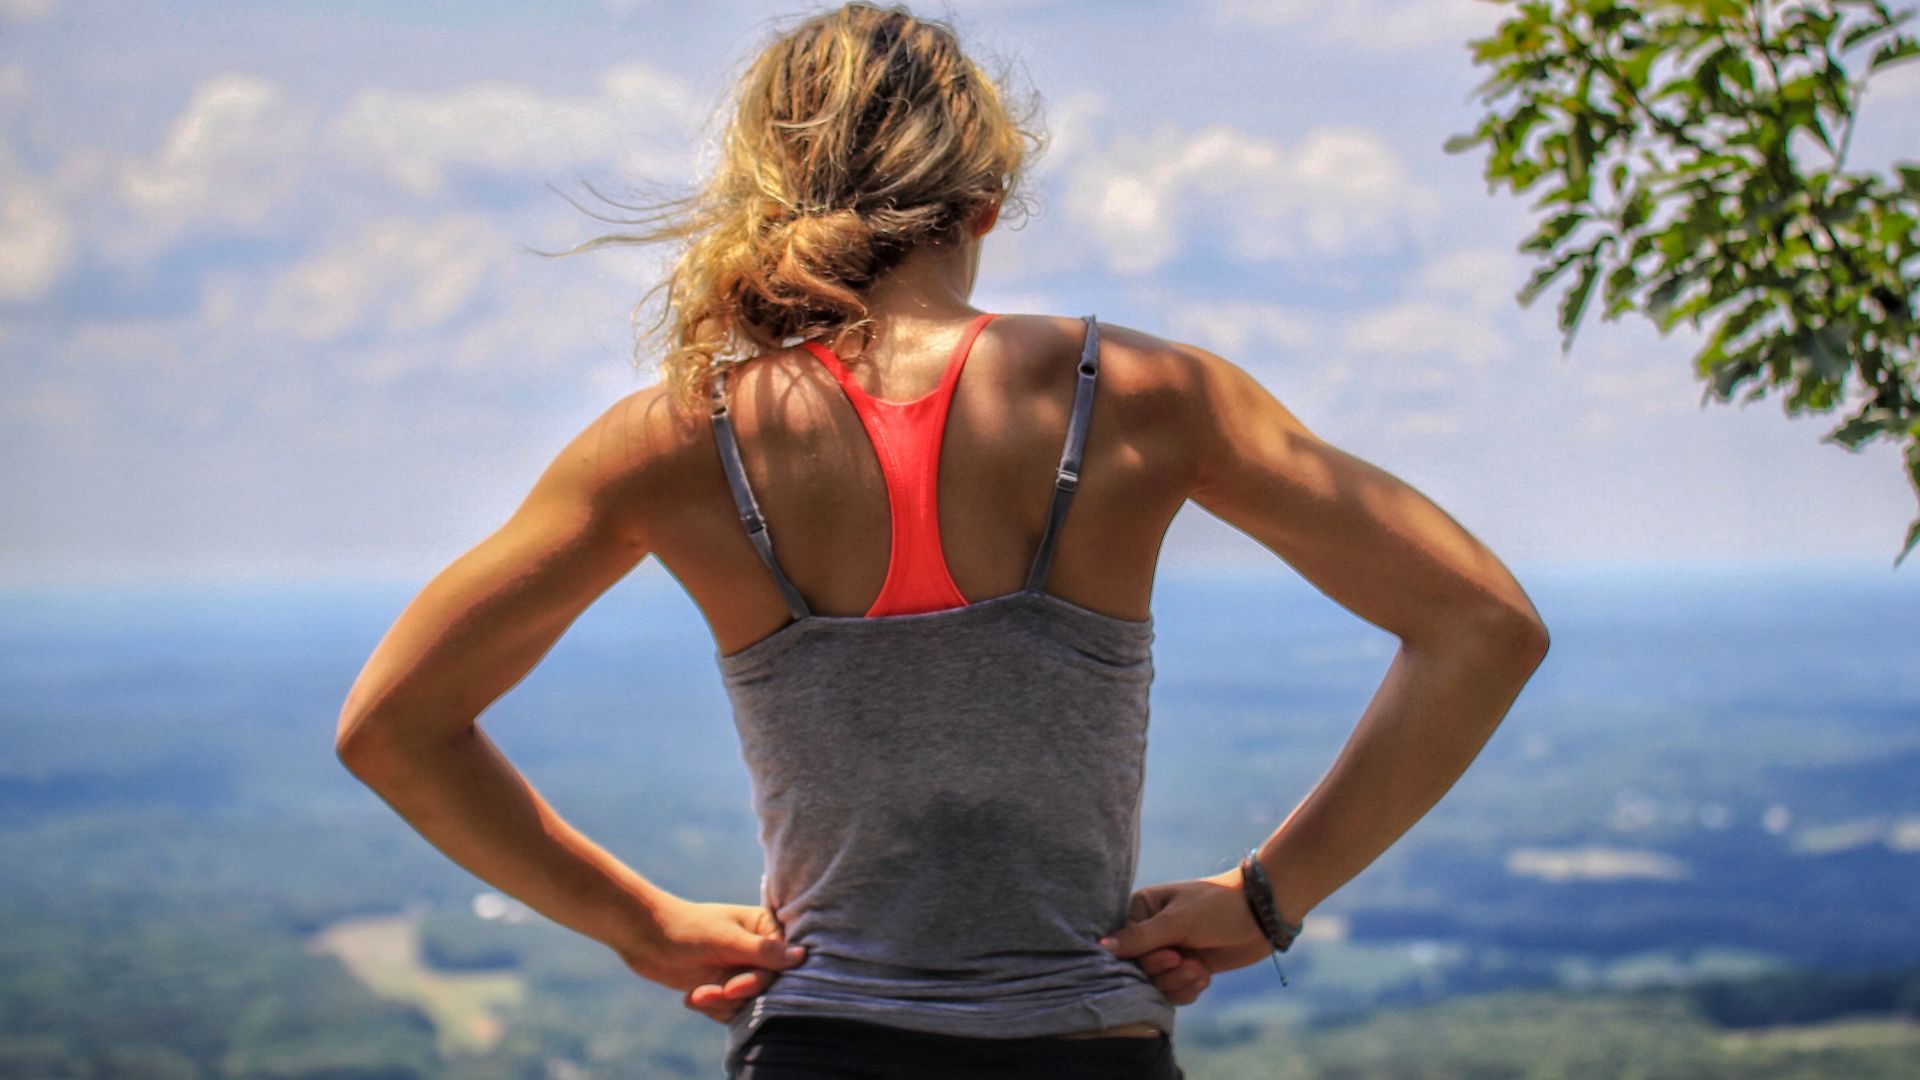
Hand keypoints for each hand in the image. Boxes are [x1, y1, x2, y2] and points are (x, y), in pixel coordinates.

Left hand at [616, 897, 805, 1023]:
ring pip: (748, 1001)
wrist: (645, 938)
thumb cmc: (688, 928)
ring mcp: (740, 970)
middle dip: (738, 992)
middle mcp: (757, 950)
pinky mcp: (723, 987)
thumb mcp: (727, 940)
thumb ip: (764, 951)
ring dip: (721, 1002)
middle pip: (767, 985)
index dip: (765, 978)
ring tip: (697, 995)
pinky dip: (712, 1007)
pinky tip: (692, 996)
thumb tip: (803, 956)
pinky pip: (731, 1010)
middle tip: (718, 991)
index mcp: (764, 928)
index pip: (784, 961)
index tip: (737, 986)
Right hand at [1100, 868, 1277, 1004]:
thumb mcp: (1178, 920)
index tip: (1170, 956)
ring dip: (1178, 984)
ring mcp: (1170, 952)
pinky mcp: (1188, 968)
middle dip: (1164, 974)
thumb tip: (1100, 946)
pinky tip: (1205, 978)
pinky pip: (1175, 992)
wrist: (1263, 913)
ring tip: (1199, 971)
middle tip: (1187, 962)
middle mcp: (1150, 932)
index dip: (1143, 960)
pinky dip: (1189, 990)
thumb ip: (1140, 937)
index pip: (1122, 948)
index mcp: (1141, 910)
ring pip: (1157, 985)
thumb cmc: (1218, 906)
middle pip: (1138, 971)